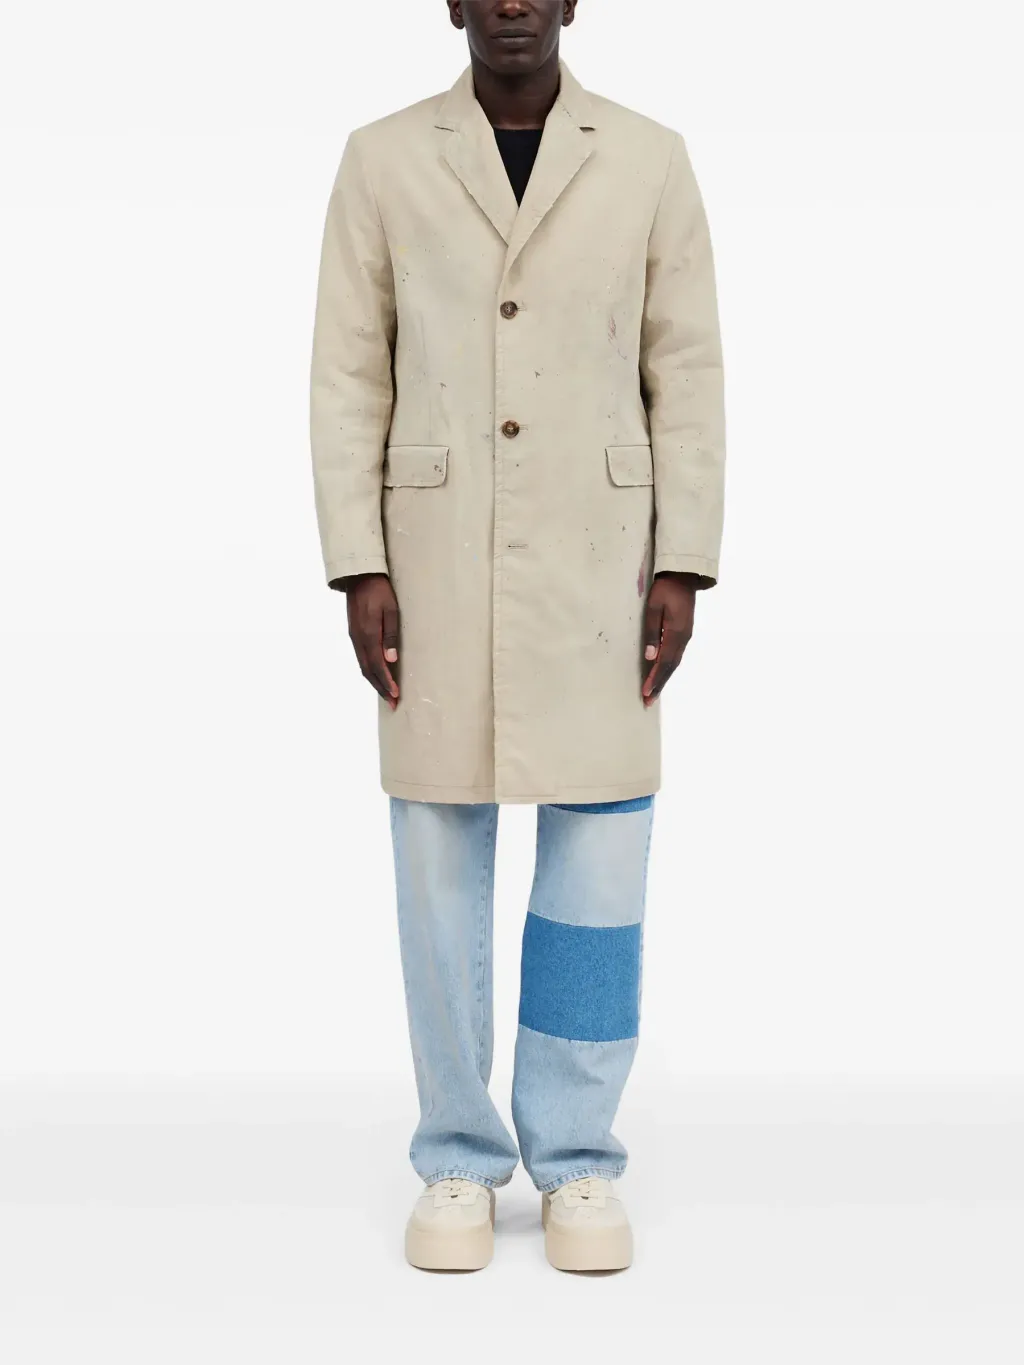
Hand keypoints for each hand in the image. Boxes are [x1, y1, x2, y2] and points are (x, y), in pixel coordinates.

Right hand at [344, 573, 400, 709]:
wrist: (359, 577)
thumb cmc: (379, 591)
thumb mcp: (391, 610)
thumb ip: (391, 635)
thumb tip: (390, 660)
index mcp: (368, 634)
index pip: (377, 665)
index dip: (386, 682)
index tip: (395, 694)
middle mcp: (358, 640)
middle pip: (368, 671)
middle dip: (380, 688)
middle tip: (392, 703)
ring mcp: (354, 638)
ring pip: (363, 666)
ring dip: (374, 682)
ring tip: (386, 694)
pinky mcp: (354, 635)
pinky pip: (361, 658)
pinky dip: (369, 671)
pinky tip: (376, 676)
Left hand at [642, 573, 696, 705]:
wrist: (684, 576)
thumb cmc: (665, 589)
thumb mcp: (653, 607)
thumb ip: (652, 631)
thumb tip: (651, 657)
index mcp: (676, 633)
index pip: (665, 662)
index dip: (655, 678)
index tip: (646, 692)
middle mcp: (684, 638)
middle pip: (671, 666)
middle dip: (659, 684)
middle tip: (648, 701)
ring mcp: (685, 636)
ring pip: (674, 663)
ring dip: (663, 678)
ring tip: (652, 692)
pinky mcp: (684, 633)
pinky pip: (676, 655)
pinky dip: (667, 668)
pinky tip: (661, 674)